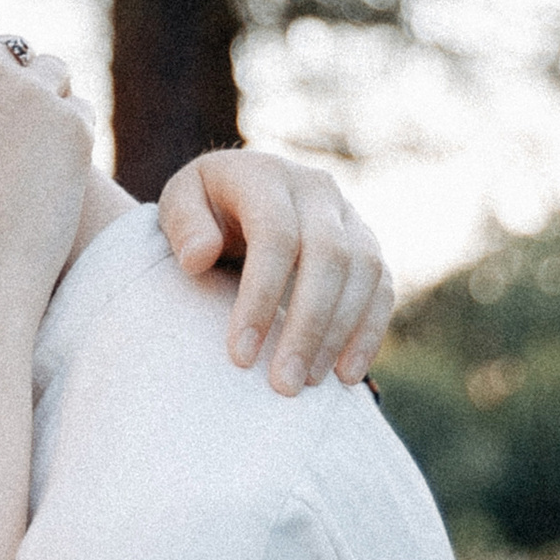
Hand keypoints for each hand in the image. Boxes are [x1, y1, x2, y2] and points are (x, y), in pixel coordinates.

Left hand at [160, 152, 393, 393]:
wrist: (236, 194)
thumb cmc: (201, 210)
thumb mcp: (178, 204)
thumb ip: (183, 225)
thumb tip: (199, 257)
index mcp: (265, 175)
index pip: (276, 234)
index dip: (261, 296)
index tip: (240, 355)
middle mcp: (316, 189)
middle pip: (328, 256)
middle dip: (307, 325)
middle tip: (283, 384)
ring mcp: (348, 215)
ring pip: (363, 272)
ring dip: (340, 333)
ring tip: (308, 383)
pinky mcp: (366, 244)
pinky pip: (382, 286)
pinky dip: (369, 330)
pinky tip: (346, 373)